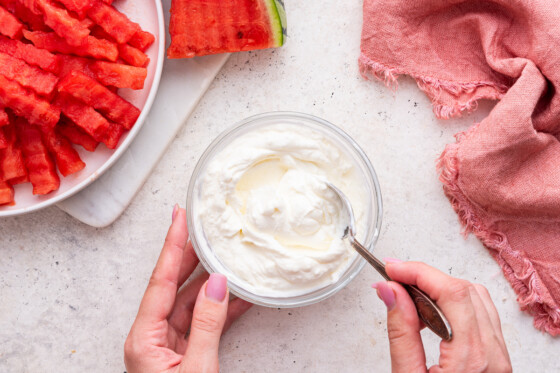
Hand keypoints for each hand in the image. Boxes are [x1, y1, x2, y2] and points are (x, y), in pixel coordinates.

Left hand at [124, 206, 251, 372]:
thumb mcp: (199, 368)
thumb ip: (208, 324)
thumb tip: (218, 285)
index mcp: (144, 339)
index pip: (159, 281)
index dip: (171, 246)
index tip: (178, 218)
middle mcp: (151, 337)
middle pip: (172, 286)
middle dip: (189, 255)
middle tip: (202, 227)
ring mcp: (168, 346)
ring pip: (191, 303)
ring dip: (212, 282)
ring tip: (225, 254)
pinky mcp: (185, 355)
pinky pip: (204, 323)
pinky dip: (223, 309)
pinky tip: (240, 294)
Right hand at [373, 260, 511, 372]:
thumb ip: (400, 331)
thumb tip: (389, 291)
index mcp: (472, 359)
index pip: (451, 292)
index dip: (419, 272)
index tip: (392, 268)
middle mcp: (494, 355)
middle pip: (465, 289)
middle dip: (426, 276)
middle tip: (395, 277)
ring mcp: (500, 357)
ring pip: (477, 299)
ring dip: (441, 287)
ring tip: (409, 294)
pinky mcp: (498, 359)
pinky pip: (482, 315)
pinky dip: (455, 303)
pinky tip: (431, 312)